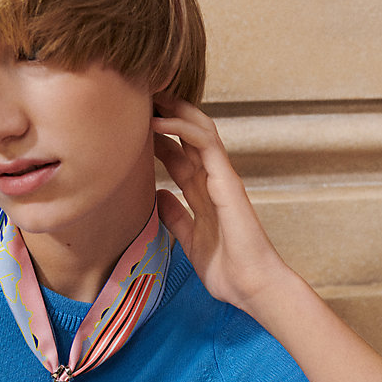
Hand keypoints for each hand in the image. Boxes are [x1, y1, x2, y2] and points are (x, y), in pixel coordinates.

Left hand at [152, 95, 290, 309]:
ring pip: (199, 130)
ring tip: (149, 95)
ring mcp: (221, 177)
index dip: (157, 138)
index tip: (131, 125)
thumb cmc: (226, 269)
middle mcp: (212, 180)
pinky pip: (205, 143)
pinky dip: (181, 128)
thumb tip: (159, 196)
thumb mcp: (189, 239)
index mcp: (203, 193)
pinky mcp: (227, 179)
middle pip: (188, 136)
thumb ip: (176, 217)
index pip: (178, 155)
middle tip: (139, 97)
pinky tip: (157, 121)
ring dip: (173, 110)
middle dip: (165, 114)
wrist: (250, 286)